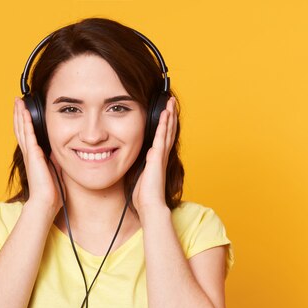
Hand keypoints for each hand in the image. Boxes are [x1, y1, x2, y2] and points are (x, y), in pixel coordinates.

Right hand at [13, 98, 64, 214]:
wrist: (46, 201)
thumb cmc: (51, 190)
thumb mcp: (55, 169)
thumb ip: (55, 158)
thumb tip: (60, 150)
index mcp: (34, 156)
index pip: (27, 135)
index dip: (24, 122)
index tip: (24, 111)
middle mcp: (29, 153)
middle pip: (21, 129)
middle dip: (19, 114)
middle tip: (17, 101)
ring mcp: (30, 153)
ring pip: (22, 129)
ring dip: (20, 114)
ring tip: (18, 101)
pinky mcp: (33, 154)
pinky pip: (28, 134)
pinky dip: (26, 122)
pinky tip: (24, 112)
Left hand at [132, 96, 177, 215]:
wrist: (150, 205)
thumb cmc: (144, 196)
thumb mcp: (138, 177)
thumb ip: (139, 166)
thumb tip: (135, 159)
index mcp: (156, 160)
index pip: (162, 138)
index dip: (165, 125)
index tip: (166, 113)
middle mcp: (161, 156)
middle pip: (167, 131)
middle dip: (169, 116)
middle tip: (171, 102)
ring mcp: (160, 156)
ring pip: (166, 131)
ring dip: (169, 116)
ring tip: (170, 102)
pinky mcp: (157, 157)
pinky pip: (161, 138)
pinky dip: (163, 125)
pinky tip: (165, 114)